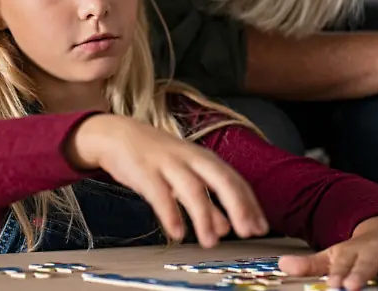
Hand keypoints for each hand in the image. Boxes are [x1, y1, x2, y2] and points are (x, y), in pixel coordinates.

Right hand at [66, 113, 268, 246]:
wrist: (116, 134)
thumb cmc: (155, 157)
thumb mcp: (185, 176)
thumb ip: (207, 202)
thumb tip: (227, 228)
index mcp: (203, 158)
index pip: (235, 180)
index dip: (250, 204)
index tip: (261, 228)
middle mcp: (190, 158)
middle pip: (221, 179)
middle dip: (238, 206)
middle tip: (249, 232)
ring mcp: (167, 162)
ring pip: (192, 188)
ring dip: (205, 216)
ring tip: (211, 242)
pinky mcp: (144, 170)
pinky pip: (160, 194)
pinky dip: (170, 214)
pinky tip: (178, 233)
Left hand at [278, 215, 377, 289]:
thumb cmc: (357, 251)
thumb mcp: (334, 256)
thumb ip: (310, 265)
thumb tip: (281, 265)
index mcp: (351, 251)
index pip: (342, 264)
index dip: (338, 273)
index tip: (333, 284)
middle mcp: (372, 250)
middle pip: (366, 263)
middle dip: (360, 274)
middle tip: (353, 286)